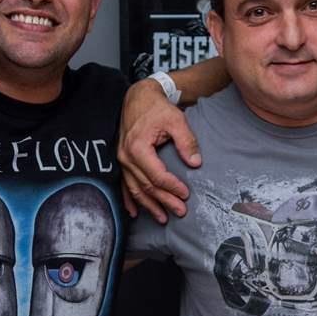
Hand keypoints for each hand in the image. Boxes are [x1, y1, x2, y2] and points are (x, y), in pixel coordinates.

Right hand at [117, 78, 199, 221]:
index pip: (157, 175)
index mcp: (138, 147)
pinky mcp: (121, 161)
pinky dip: (129, 200)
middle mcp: (126, 157)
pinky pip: (124, 185)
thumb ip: (186, 141)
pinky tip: (135, 212)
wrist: (137, 98)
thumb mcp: (176, 120)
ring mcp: (121, 161)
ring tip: (162, 218)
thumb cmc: (156, 108)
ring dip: (149, 205)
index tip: (186, 194)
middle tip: (180, 212)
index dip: (172, 187)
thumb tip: (195, 163)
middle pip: (146, 186)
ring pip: (135, 189)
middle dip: (164, 201)